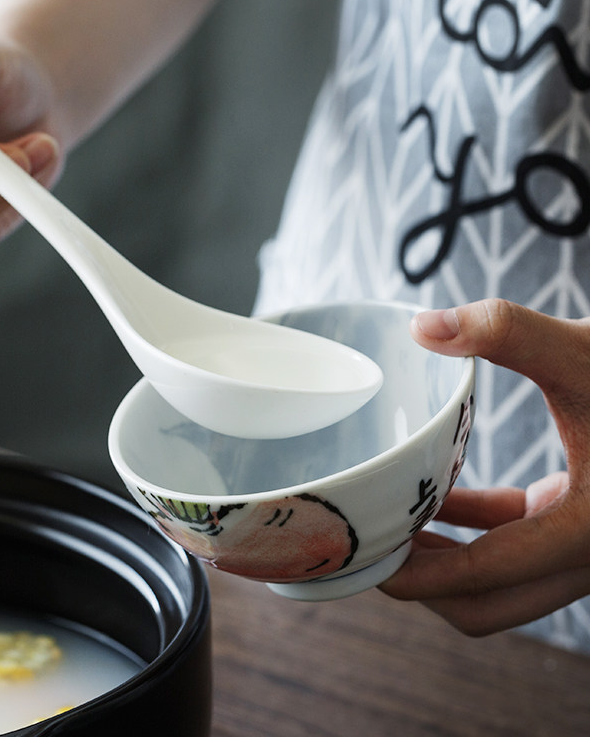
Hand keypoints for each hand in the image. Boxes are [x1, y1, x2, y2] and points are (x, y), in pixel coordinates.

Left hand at [380, 298, 589, 635]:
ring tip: (388, 518)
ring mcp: (586, 540)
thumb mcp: (586, 354)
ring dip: (444, 556)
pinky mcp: (582, 516)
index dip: (414, 577)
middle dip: (423, 584)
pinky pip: (515, 537)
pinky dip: (472, 525)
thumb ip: (507, 333)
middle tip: (368, 545)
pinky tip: (434, 491)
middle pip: (487, 604)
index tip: (362, 559)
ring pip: (501, 578)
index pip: (482, 579)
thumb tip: (424, 326)